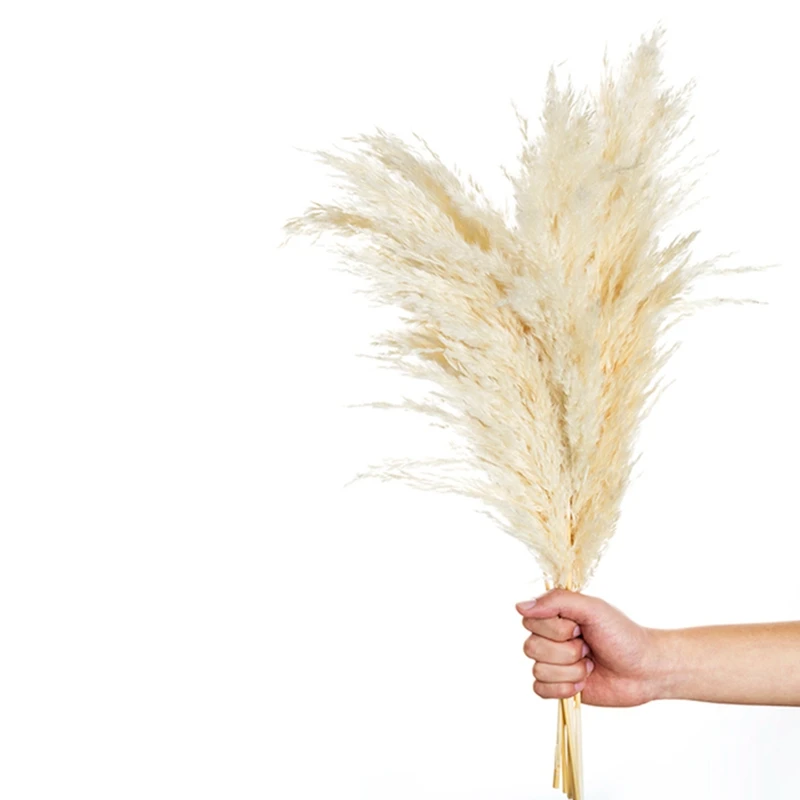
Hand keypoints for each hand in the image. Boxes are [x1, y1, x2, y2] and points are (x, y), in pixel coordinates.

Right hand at [515, 588, 659, 706]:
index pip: (529, 621)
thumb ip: (557, 601)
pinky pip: (540, 690)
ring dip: (570, 670)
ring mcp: (552, 662)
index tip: (580, 627)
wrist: (645, 670)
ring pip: (538, 670)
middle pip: (531, 647)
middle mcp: (548, 637)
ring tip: (590, 665)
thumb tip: (520, 607)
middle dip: (566, 651)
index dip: (556, 628)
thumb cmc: (622, 635)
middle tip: (588, 647)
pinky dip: (564, 688)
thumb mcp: (593, 608)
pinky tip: (583, 683)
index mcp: (554, 615)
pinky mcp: (557, 686)